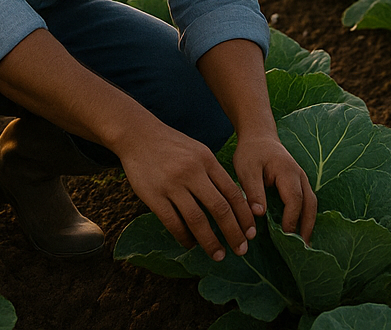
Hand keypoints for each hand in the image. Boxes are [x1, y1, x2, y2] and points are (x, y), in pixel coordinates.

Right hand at [118, 123, 256, 261]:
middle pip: (220, 209)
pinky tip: (191, 245)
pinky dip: (185, 237)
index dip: (244, 216)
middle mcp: (192, 172)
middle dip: (233, 233)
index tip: (251, 233)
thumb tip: (232, 203)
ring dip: (210, 241)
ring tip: (219, 255)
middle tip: (241, 250)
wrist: (138, 135)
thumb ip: (214, 174)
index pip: (233, 193)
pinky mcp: (154, 196)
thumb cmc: (172, 145)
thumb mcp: (199, 151)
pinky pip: (173, 222)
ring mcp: (172, 184)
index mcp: (207, 160)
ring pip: (197, 220)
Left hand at [231, 133, 315, 245]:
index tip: (285, 236)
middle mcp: (300, 176)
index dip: (291, 219)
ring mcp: (302, 179)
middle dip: (307, 226)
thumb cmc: (251, 153)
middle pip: (310, 204)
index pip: (294, 199)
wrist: (259, 137)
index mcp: (287, 172)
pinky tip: (299, 231)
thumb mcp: (246, 169)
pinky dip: (306, 217)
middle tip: (303, 248)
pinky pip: (307, 201)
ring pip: (312, 204)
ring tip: (304, 244)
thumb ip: (253, 190)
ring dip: (309, 223)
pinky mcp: (299, 184)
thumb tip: (259, 214)